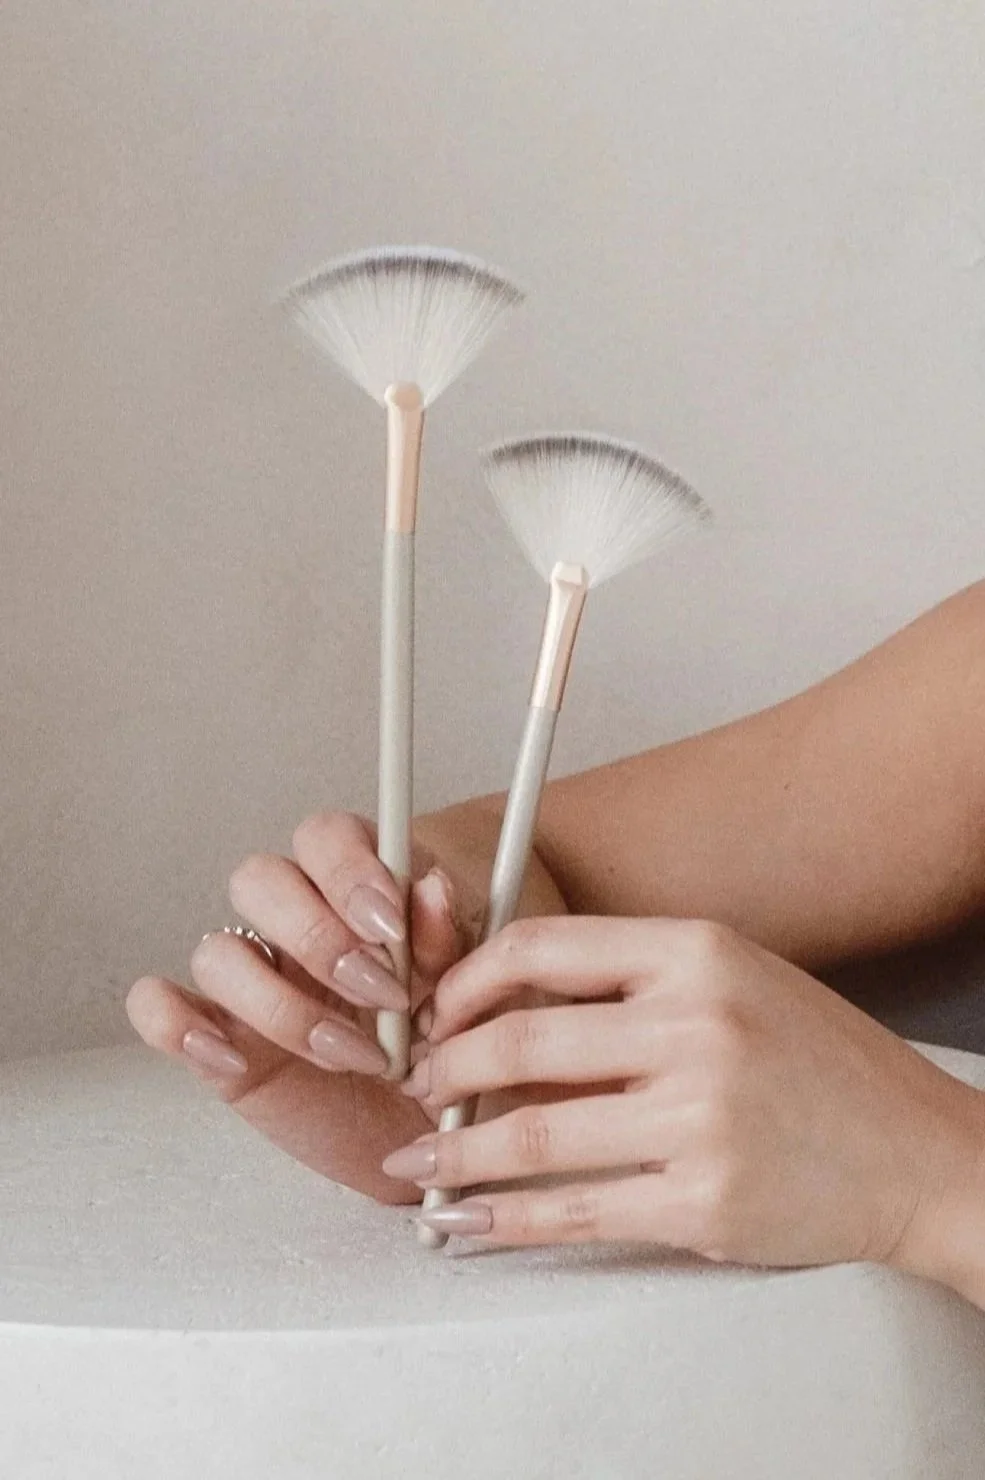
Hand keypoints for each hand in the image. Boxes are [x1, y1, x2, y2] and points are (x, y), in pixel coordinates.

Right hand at [127, 811, 478, 1202]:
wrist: (441, 1111)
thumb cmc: (450, 1027)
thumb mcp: (469, 977)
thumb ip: (447, 933)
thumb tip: (429, 886)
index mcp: (352, 882)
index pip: (324, 838)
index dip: (349, 872)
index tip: (390, 923)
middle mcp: (293, 919)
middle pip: (258, 881)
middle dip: (316, 938)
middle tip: (381, 994)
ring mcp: (251, 976)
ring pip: (215, 951)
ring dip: (280, 1006)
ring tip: (354, 1054)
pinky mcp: (218, 1036)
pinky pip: (157, 1009)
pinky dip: (176, 1023)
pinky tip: (233, 1055)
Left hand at [386, 916, 984, 1274]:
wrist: (919, 1153)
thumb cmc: (824, 1064)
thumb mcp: (736, 980)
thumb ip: (634, 982)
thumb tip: (509, 1008)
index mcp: (696, 952)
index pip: (542, 946)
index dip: (468, 980)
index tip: (439, 1009)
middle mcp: (695, 1025)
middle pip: (520, 1039)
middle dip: (443, 1068)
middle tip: (418, 1086)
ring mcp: (700, 1117)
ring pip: (532, 1132)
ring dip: (456, 1151)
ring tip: (420, 1157)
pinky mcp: (703, 1203)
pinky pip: (574, 1211)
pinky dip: (504, 1217)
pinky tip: (467, 1218)